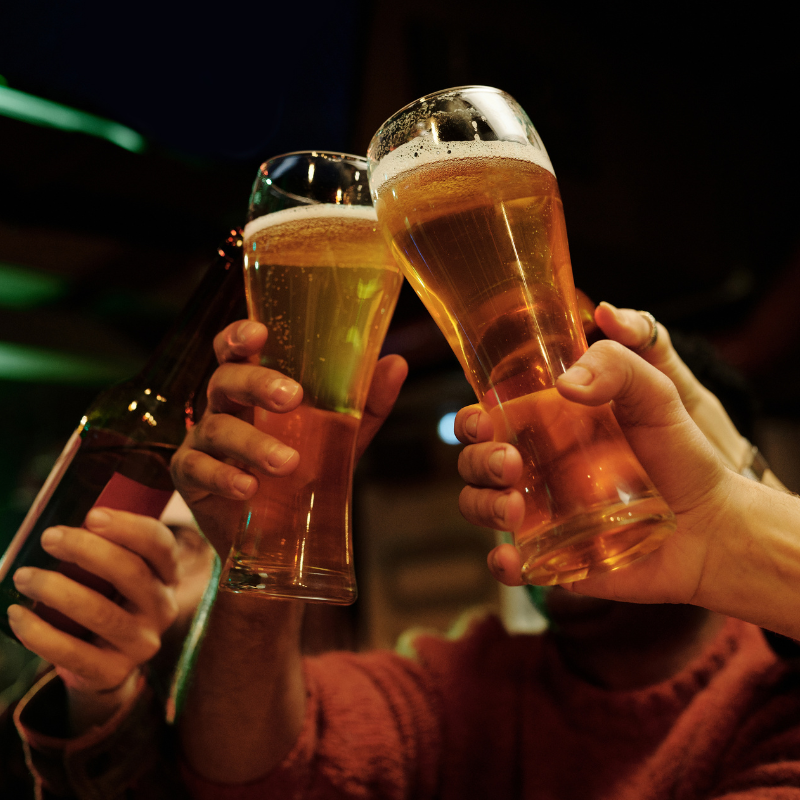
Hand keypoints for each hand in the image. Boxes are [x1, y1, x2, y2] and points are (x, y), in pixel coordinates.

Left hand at [7, 508, 179, 731]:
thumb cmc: (105, 600)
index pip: (159, 544)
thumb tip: (58, 515)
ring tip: (24, 575)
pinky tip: (18, 614)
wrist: (106, 664)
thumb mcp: (117, 574)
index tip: (91, 515)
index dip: (128, 528)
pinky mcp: (114, 671)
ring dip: (57, 590)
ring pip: (101, 612)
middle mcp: (163, 607)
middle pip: (131, 572)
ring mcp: (142, 642)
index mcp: (166, 574)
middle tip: (49, 537)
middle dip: (87, 550)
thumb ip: (105, 547)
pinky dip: (40, 633)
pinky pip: (75, 653)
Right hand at [171, 320, 407, 558]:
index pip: (237, 351)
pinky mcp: (190, 477)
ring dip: (252, 443)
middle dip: (256, 384)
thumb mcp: (341, 440)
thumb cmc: (306, 475)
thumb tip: (397, 363)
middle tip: (292, 398)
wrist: (282, 540)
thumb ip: (365, 405)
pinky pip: (196, 468)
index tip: (259, 333)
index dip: (239, 336)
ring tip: (288, 463)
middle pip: (225, 380)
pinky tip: (249, 489)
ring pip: (216, 427)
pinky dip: (223, 476)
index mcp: (254, 390)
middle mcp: (224, 408)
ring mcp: (203, 441)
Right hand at [456, 306, 739, 604]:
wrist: (713, 525)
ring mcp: (541, 514)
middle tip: (509, 464)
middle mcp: (536, 469)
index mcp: (548, 427)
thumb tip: (564, 385)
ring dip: (482, 506)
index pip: (489, 417)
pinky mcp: (553, 555)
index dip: (472, 419)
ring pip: (479, 507)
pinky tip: (513, 559)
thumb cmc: (682, 454)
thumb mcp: (657, 393)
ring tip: (515, 508)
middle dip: (477, 461)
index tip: (484, 420)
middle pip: (474, 461)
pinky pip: (510, 563)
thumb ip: (616, 365)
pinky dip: (501, 564)